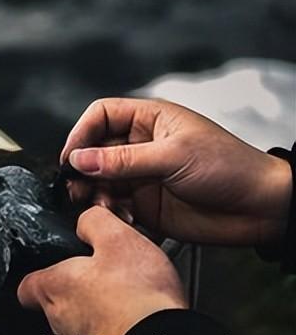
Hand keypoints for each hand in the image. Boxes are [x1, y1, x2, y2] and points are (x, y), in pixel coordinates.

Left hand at [18, 206, 185, 334]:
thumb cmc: (137, 299)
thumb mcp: (118, 239)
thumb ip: (94, 222)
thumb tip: (86, 218)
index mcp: (54, 287)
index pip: (27, 284)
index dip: (41, 274)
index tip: (56, 268)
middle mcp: (58, 320)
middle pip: (55, 302)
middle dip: (76, 290)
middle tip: (105, 279)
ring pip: (78, 323)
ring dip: (97, 312)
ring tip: (125, 301)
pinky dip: (115, 333)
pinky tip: (136, 323)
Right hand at [61, 98, 290, 245]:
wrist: (261, 209)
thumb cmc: (231, 168)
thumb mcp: (173, 157)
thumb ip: (122, 160)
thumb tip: (79, 160)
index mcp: (150, 120)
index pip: (101, 115)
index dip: (81, 133)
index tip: (71, 156)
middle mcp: (141, 146)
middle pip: (94, 151)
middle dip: (83, 170)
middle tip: (78, 187)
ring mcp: (142, 176)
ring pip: (100, 181)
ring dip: (95, 194)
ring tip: (103, 205)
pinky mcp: (145, 204)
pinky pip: (113, 206)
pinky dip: (110, 213)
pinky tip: (122, 218)